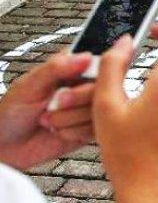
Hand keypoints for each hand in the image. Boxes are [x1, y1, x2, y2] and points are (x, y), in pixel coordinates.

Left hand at [0, 53, 95, 169]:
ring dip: (70, 118)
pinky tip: (59, 131)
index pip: (99, 62)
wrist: (4, 146)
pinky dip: (74, 132)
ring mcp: (87, 108)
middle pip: (103, 87)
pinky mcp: (90, 128)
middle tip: (57, 103)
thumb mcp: (29, 85)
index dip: (93, 73)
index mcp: (71, 68)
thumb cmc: (10, 112)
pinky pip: (96, 128)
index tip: (75, 84)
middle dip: (76, 100)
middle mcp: (82, 86)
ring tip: (50, 119)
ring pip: (100, 109)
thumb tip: (85, 56)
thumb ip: (56, 68)